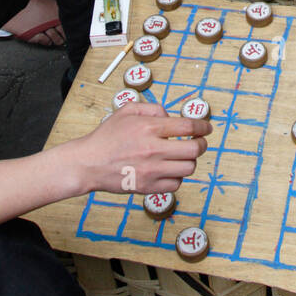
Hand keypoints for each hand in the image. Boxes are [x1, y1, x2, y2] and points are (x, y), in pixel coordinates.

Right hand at [80, 100, 211, 195]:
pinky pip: (176, 184)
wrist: (88, 163)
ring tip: (182, 157)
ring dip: (189, 161)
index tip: (207, 128)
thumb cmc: (106, 136)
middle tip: (198, 143)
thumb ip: (153, 108)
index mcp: (149, 128)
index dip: (203, 127)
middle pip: (194, 149)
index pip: (188, 127)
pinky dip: (177, 177)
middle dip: (201, 145)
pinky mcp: (148, 187)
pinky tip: (170, 170)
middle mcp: (153, 149)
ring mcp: (151, 170)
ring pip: (188, 168)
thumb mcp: (127, 110)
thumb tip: (171, 117)